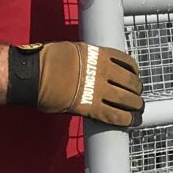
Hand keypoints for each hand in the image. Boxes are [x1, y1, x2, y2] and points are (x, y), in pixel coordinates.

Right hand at [28, 41, 143, 127]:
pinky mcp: (91, 108)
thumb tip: (94, 66)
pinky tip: (133, 122)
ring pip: (128, 100)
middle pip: (131, 82)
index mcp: (99, 55)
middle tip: (138, 97)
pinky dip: (128, 120)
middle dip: (137, 91)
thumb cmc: (47, 61)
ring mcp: (98, 90)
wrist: (34, 74)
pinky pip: (116, 116)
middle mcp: (103, 71)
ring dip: (136, 106)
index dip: (134, 72)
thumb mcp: (74, 51)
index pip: (127, 62)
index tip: (135, 76)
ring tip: (138, 111)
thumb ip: (89, 59)